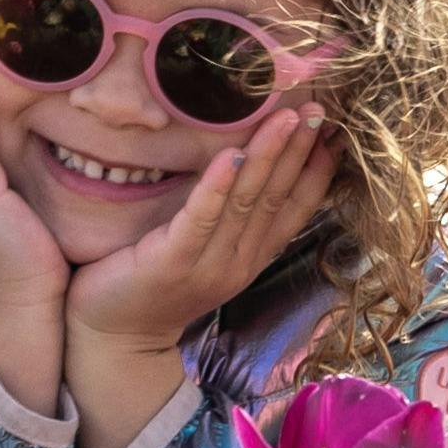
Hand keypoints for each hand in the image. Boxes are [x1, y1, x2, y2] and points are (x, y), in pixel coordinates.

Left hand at [62, 104, 340, 359]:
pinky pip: (200, 219)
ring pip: (245, 202)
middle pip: (275, 198)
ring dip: (268, 157)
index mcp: (250, 256)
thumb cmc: (152, 283)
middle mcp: (238, 261)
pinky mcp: (172, 262)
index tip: (334, 131)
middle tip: (317, 109)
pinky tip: (231, 155)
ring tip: (285, 119)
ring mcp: (208, 264)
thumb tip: (245, 161)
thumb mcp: (204, 250)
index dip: (316, 170)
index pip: (294, 208)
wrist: (112, 338)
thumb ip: (228, 217)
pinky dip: (217, 186)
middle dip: (298, 151)